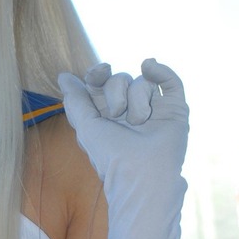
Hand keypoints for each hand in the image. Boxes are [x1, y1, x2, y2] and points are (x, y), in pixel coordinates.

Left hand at [57, 59, 188, 185]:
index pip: (101, 84)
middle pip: (120, 79)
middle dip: (116, 90)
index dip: (97, 74)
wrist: (141, 173)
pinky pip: (170, 82)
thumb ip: (75, 101)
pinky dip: (161, 70)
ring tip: (139, 121)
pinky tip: (149, 65)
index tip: (99, 74)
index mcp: (106, 114)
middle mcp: (129, 110)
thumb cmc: (110, 155)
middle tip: (117, 112)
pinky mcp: (175, 110)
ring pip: (142, 81)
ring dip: (137, 98)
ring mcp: (153, 109)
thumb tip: (63, 76)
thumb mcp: (86, 126)